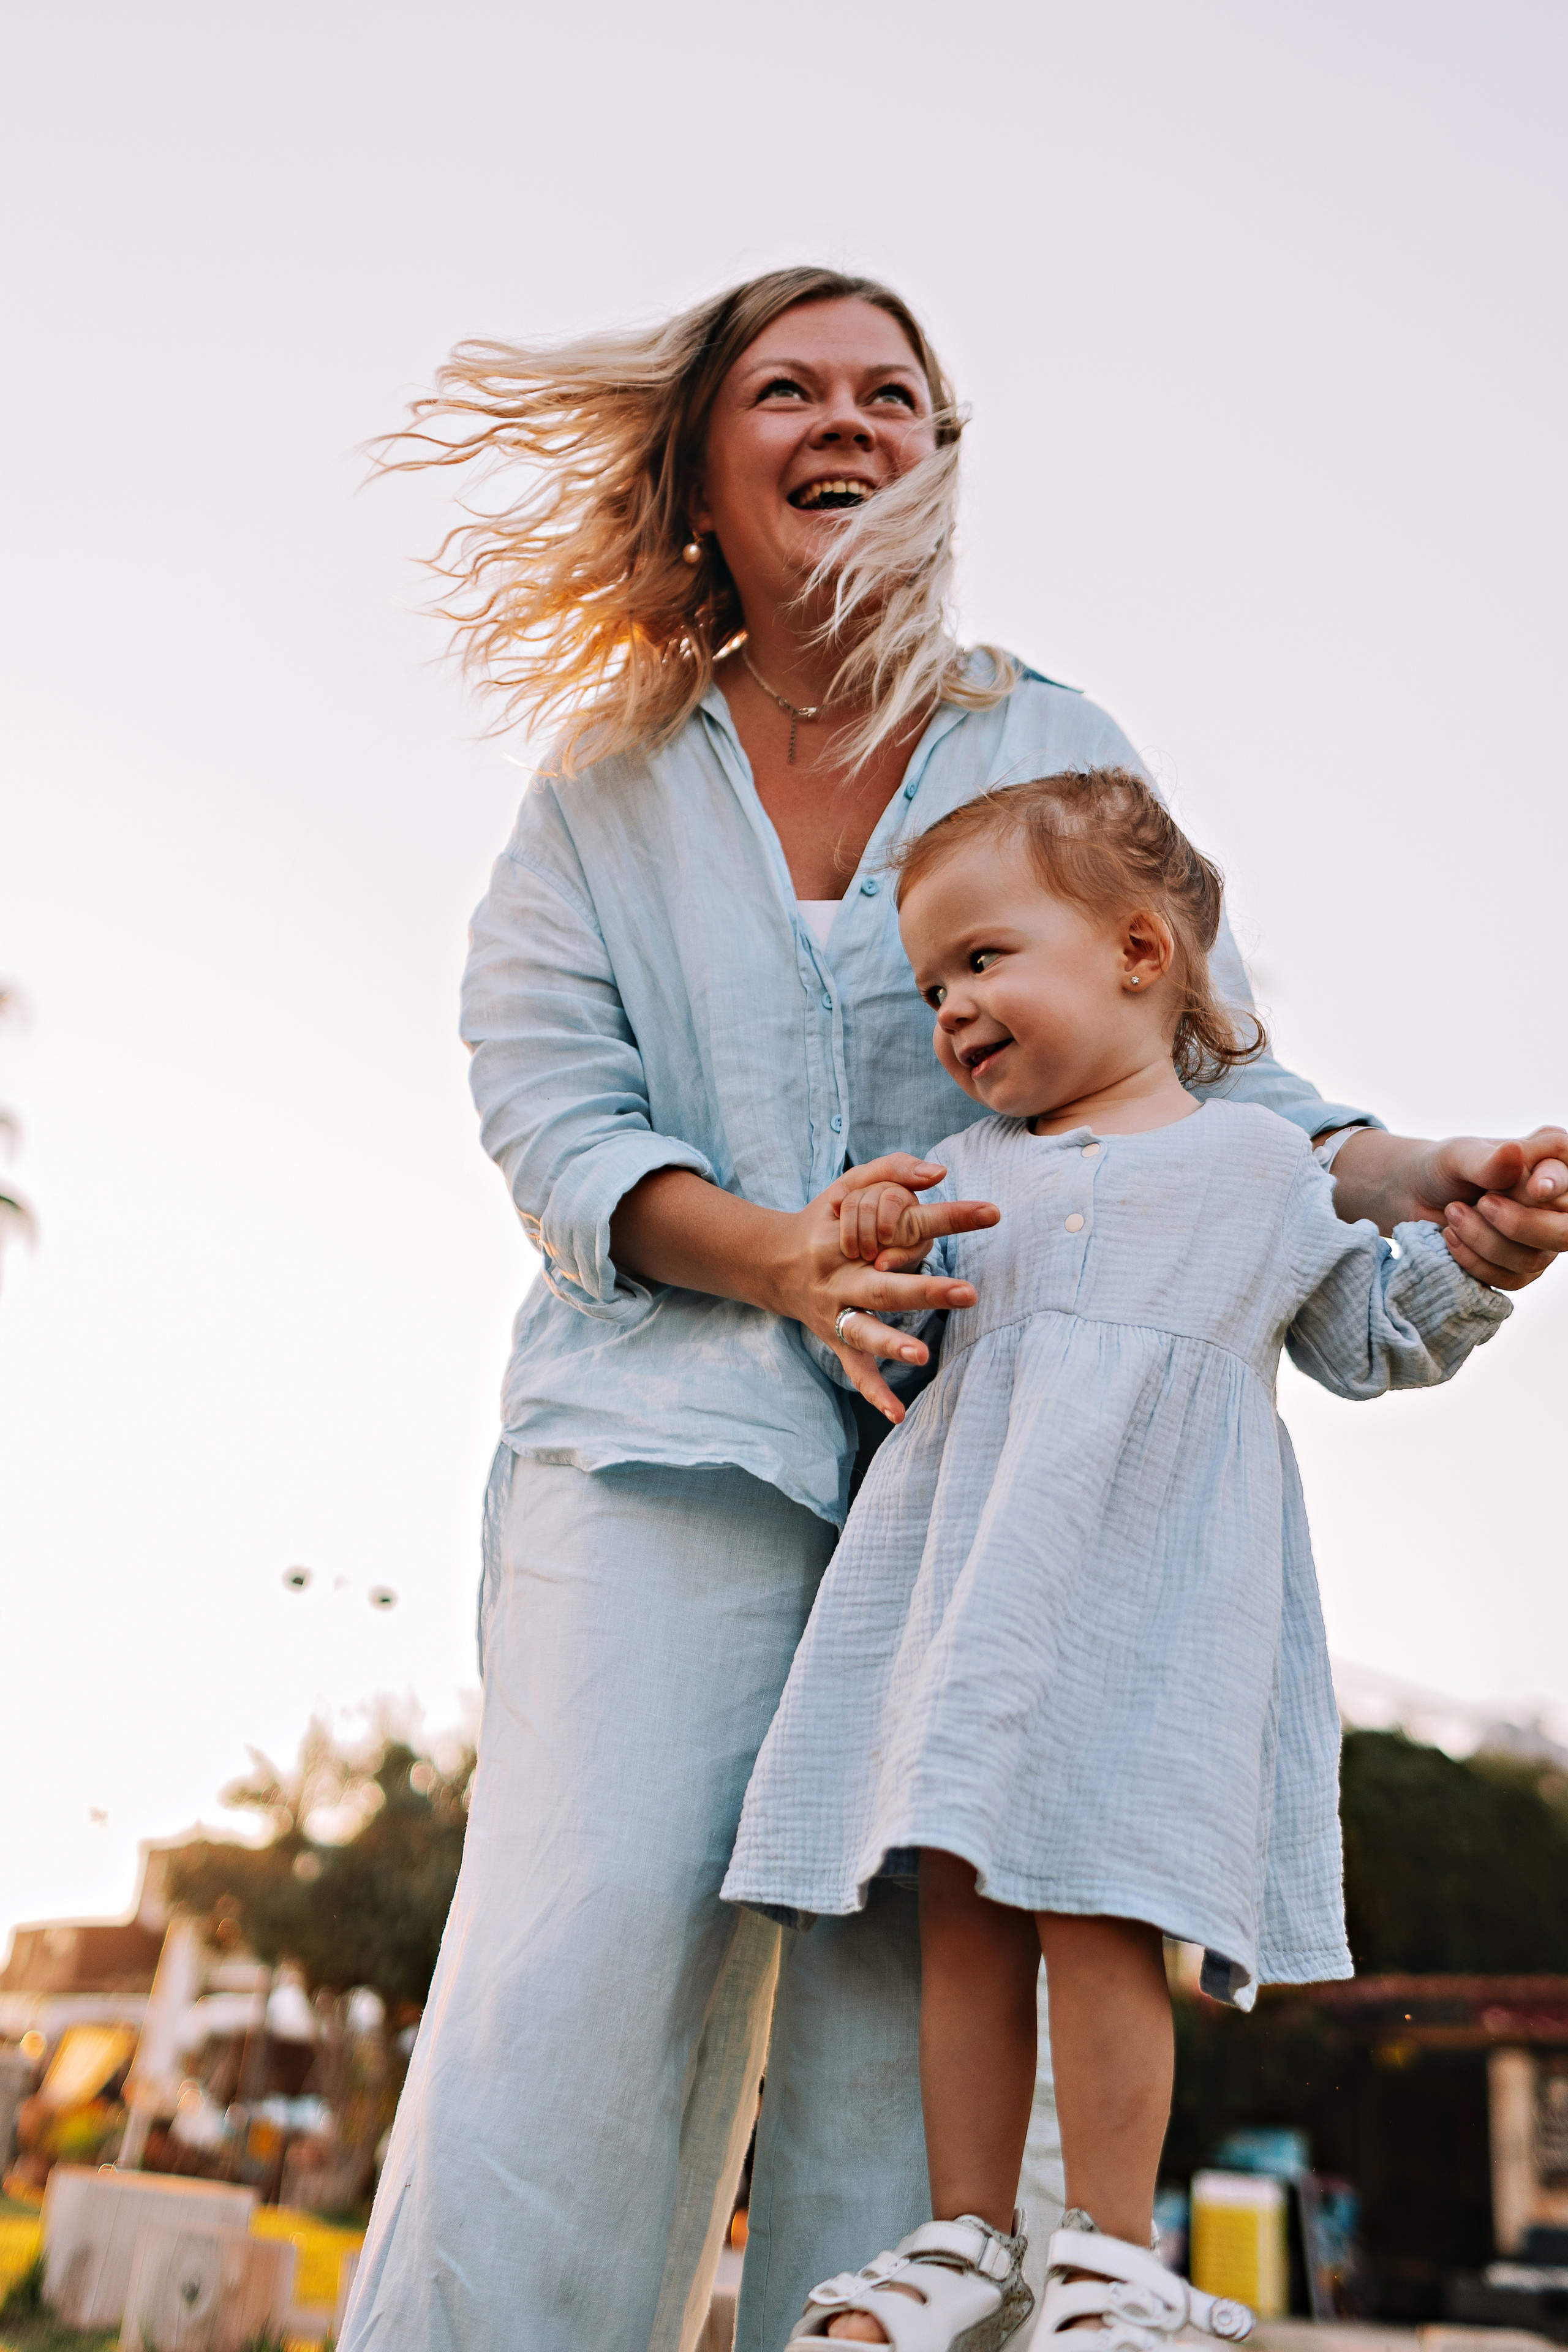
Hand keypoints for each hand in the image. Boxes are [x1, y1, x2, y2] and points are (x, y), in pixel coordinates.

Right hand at [785, 1154, 999, 1423]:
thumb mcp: (847, 1185)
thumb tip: (939, 1173)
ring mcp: (835, 1311)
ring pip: (864, 1329)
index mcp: (847, 1233)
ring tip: (922, 1354)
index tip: (992, 1213)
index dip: (948, 1218)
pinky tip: (898, 1414)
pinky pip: (855, 1369)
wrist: (772, 1262)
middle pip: (884, 1285)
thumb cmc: (824, 1219)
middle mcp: (839, 1275)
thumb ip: (892, 1170)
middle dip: (925, 1290)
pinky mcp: (834, 1338)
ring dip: (891, 1344)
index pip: (902, 1223)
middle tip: (968, 1292)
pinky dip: (874, 1392)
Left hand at [1332, 1126, 1567, 1290]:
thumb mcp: (1458, 1157)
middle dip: (1519, 1225)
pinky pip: (1511, 1280)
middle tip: (1481, 1203)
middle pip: (1565, 1232)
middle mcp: (1556, 1204)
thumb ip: (1487, 1161)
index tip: (1534, 1188)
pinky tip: (1450, 1238)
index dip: (1556, 1183)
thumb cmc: (1444, 1168)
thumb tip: (1513, 1152)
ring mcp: (1542, 1241)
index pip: (1567, 1176)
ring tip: (1453, 1213)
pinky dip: (1475, 1262)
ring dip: (1483, 1240)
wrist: (1416, 1197)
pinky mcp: (1522, 1269)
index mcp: (1552, 1162)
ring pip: (1532, 1259)